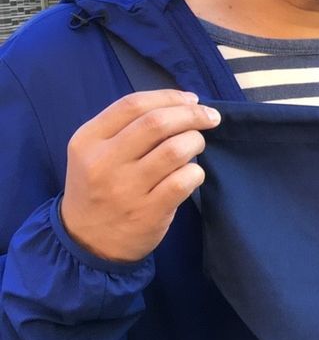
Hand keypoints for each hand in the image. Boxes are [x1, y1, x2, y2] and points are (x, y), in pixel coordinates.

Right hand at [60, 90, 220, 262]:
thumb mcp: (95, 153)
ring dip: (195, 142)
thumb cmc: (99, 188)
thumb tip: (182, 103)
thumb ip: (127, 127)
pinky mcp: (148, 212)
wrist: (87, 242)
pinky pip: (184, 181)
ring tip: (197, 145)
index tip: (191, 99)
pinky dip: (196, 173)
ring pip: (175, 150)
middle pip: (157, 123)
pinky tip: (192, 174)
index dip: (169, 97)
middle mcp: (104, 162)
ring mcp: (126, 189)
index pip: (133, 105)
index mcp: (88, 140)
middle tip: (210, 117)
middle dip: (192, 115)